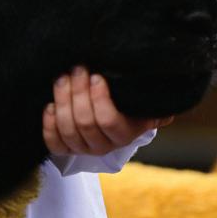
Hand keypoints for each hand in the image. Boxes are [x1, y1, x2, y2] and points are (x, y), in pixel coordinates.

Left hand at [43, 66, 173, 154]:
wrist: (108, 113)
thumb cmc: (124, 98)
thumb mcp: (140, 98)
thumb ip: (152, 99)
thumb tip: (167, 108)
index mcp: (125, 133)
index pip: (109, 122)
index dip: (99, 99)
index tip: (95, 75)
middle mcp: (104, 145)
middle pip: (84, 122)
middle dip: (77, 92)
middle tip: (77, 69)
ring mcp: (83, 148)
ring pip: (67, 129)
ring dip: (62, 100)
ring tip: (63, 78)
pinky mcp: (65, 148)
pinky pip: (54, 143)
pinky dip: (49, 124)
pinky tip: (50, 105)